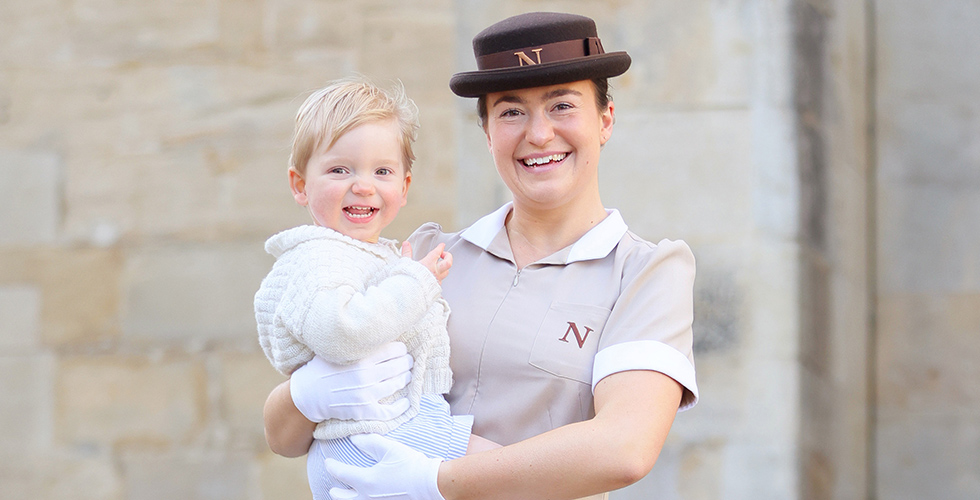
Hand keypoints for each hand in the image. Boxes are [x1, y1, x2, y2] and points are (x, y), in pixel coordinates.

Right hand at [290, 343, 412, 422]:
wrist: (306, 395)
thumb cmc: (321, 367)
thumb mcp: (336, 348)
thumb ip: (357, 341)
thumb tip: (376, 327)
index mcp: (360, 356)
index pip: (394, 349)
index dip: (401, 349)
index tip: (402, 349)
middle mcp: (365, 374)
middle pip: (399, 365)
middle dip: (407, 362)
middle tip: (408, 361)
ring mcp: (365, 394)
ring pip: (397, 383)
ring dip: (406, 378)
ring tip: (407, 375)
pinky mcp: (363, 410)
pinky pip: (389, 411)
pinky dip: (401, 407)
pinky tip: (407, 402)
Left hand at [326, 434, 444, 499]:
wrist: (430, 484)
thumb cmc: (411, 465)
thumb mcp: (390, 449)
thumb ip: (369, 442)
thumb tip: (353, 438)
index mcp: (366, 481)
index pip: (341, 474)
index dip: (332, 467)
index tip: (328, 462)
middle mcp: (367, 497)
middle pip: (343, 498)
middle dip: (336, 492)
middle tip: (333, 488)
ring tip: (347, 496)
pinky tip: (365, 497)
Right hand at [402, 241, 452, 283]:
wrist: (409, 294)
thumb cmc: (407, 279)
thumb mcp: (405, 263)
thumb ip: (407, 252)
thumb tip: (406, 244)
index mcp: (428, 264)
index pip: (437, 252)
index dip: (440, 248)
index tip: (441, 246)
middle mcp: (434, 271)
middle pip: (448, 262)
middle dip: (448, 256)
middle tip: (444, 254)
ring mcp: (436, 280)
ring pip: (446, 272)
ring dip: (444, 268)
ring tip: (440, 265)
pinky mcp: (435, 288)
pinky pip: (440, 281)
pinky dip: (439, 277)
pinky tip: (435, 277)